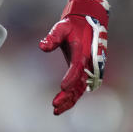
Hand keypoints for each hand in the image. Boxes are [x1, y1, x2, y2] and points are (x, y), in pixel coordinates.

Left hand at [38, 0, 108, 114]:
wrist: (88, 22)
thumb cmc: (73, 25)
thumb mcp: (61, 27)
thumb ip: (52, 37)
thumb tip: (42, 46)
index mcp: (82, 51)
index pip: (77, 67)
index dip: (71, 78)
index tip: (62, 87)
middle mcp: (88, 62)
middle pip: (80, 83)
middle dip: (68, 96)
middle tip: (55, 105)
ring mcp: (90, 68)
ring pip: (81, 89)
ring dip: (70, 100)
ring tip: (56, 110)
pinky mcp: (87, 71)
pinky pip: (82, 87)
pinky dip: (74, 96)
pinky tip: (64, 104)